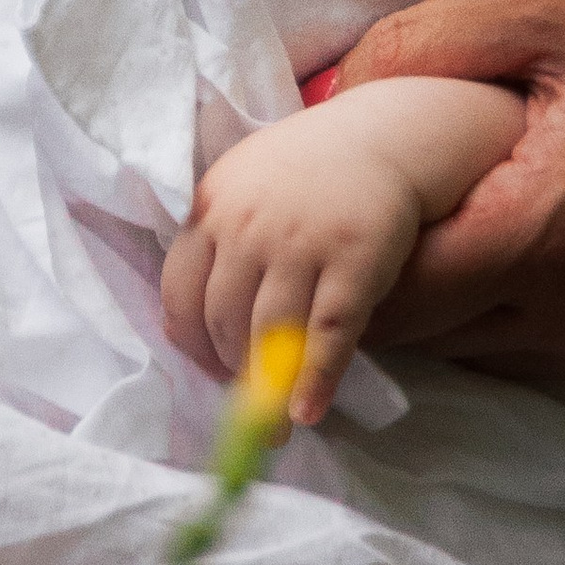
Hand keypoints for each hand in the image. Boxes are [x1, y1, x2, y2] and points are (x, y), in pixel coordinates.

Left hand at [162, 76, 522, 426]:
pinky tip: (309, 413)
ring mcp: (303, 244)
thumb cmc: (307, 172)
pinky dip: (315, 381)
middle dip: (232, 370)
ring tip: (273, 428)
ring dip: (268, 393)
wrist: (384, 136)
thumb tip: (183, 331)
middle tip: (246, 399)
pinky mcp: (355, 263)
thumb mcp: (243, 187)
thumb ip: (212, 243)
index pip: (179, 294)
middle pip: (223, 322)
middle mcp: (250, 226)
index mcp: (213, 206)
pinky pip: (328, 336)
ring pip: (270, 336)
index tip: (208, 370)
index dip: (191, 344)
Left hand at [336, 0, 564, 383]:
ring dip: (446, 307)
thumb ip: (424, 44)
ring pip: (480, 356)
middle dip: (382, 285)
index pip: (392, 295)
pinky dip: (511, 318)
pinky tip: (520, 249)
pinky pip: (541, 358)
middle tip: (372, 216)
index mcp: (546, 229)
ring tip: (442, 226)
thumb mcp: (547, 6)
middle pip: (427, 338)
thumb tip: (327, 89)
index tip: (326, 211)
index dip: (343, 259)